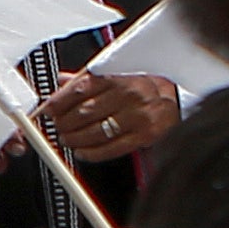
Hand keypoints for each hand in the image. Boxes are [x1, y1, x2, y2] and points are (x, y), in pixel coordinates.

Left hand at [41, 68, 178, 168]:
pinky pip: (111, 148)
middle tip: (57, 125)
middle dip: (65, 121)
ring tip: (66, 139)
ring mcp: (136, 118)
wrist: (179, 100)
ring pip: (96, 131)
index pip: (82, 88)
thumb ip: (91, 79)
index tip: (48, 108)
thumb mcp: (120, 74)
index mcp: (120, 78)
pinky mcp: (143, 136)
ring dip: (75, 138)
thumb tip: (64, 81)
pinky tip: (82, 152)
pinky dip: (92, 153)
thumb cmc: (148, 86)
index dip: (60, 100)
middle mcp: (128, 96)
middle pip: (86, 111)